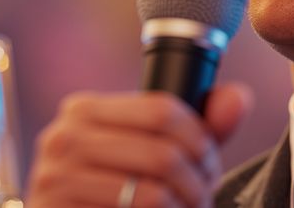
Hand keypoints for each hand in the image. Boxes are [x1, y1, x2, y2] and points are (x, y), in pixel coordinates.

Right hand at [26, 83, 252, 207]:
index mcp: (84, 109)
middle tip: (204, 195)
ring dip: (184, 207)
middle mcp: (62, 139)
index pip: (162, 110)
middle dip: (197, 180)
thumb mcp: (154, 150)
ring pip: (151, 193)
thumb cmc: (114, 188)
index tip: (208, 163)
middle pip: (162, 154)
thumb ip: (199, 125)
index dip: (200, 140)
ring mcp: (55, 181)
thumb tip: (238, 97)